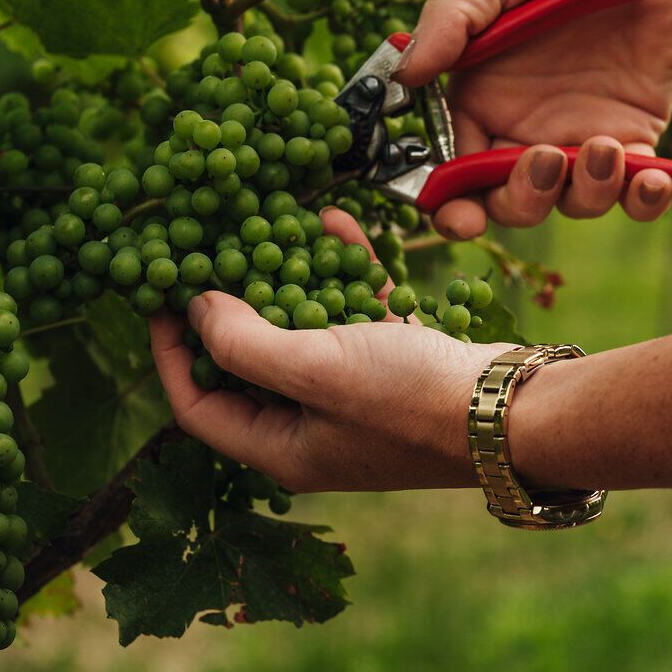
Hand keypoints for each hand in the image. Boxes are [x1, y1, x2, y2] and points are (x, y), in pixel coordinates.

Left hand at [149, 210, 505, 491]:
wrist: (515, 410)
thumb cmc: (410, 400)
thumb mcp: (315, 368)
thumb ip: (243, 343)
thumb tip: (197, 309)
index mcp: (282, 448)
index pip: (198, 407)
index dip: (168, 354)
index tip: (157, 297)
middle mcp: (314, 427)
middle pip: (248, 365)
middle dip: (229, 306)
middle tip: (208, 253)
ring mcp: (358, 395)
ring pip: (303, 330)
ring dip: (286, 277)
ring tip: (266, 225)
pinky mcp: (397, 363)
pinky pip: (355, 312)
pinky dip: (342, 271)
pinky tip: (335, 223)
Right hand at [399, 0, 671, 239]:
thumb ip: (453, 15)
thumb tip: (405, 75)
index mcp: (479, 92)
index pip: (452, 165)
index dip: (449, 200)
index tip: (459, 214)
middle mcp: (525, 125)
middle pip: (507, 199)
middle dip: (519, 201)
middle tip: (544, 160)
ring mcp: (582, 137)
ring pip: (570, 203)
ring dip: (585, 193)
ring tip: (607, 148)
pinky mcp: (637, 140)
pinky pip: (635, 194)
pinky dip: (643, 201)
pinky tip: (654, 178)